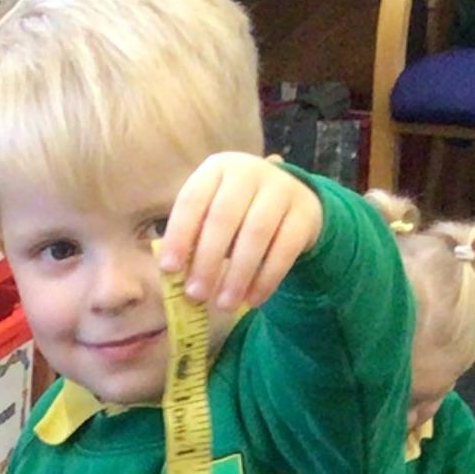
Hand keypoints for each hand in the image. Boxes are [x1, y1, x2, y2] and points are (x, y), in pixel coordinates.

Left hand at [161, 152, 319, 315]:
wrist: (292, 199)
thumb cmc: (240, 210)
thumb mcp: (213, 212)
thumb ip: (195, 236)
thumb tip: (174, 275)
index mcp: (217, 168)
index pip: (192, 200)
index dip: (179, 235)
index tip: (169, 269)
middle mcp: (249, 171)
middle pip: (224, 217)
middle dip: (207, 260)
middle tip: (196, 295)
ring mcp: (281, 188)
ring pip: (256, 233)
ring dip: (238, 274)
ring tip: (224, 304)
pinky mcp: (305, 212)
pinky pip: (285, 249)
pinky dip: (266, 279)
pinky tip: (252, 300)